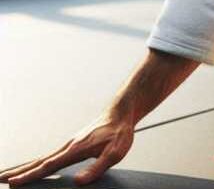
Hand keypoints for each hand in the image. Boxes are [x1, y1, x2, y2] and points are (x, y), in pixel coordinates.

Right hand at [0, 114, 133, 185]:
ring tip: (9, 175)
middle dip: (18, 171)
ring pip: (42, 158)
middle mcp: (68, 146)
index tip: (13, 183)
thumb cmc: (119, 132)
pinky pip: (51, 156)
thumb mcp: (114, 153)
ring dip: (25, 167)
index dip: (30, 176)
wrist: (121, 112)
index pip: (48, 166)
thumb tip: (78, 183)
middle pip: (39, 161)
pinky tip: (36, 168)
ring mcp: (69, 144)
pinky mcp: (73, 144)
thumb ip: (97, 168)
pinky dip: (38, 163)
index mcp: (75, 149)